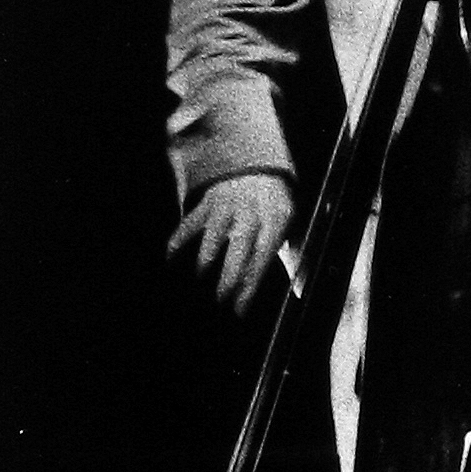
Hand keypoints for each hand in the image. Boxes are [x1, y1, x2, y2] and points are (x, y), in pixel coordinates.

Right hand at [168, 173, 293, 312]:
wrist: (257, 164)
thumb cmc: (274, 202)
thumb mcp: (289, 222)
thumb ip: (292, 252)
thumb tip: (300, 286)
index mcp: (275, 219)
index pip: (263, 255)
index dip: (251, 283)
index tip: (240, 307)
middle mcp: (250, 212)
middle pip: (239, 246)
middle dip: (229, 275)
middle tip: (221, 298)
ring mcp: (227, 205)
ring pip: (214, 233)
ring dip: (206, 257)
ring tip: (200, 276)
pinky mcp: (207, 202)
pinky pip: (190, 222)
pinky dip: (178, 239)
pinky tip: (170, 258)